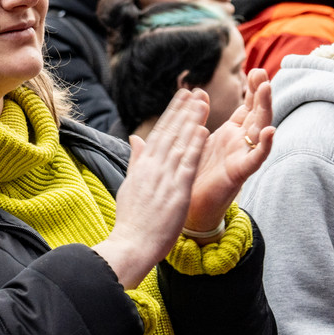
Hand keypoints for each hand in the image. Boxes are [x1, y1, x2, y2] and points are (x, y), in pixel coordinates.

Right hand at [97, 89, 209, 288]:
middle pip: (169, 133)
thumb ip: (136, 160)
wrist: (131, 244)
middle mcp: (152, 168)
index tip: (181, 98)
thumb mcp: (130, 185)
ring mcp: (164, 178)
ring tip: (201, 102)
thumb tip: (135, 139)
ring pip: (179, 143)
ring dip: (191, 121)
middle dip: (182, 111)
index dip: (171, 114)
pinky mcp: (176, 191)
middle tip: (193, 91)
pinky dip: (195, 146)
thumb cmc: (131, 220)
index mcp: (142, 167)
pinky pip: (187, 164)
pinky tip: (203, 130)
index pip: (158, 134)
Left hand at [184, 68, 274, 238]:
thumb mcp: (199, 139)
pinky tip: (270, 131)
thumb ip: (201, 118)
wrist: (191, 206)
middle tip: (262, 73)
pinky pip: (256, 158)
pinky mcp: (240, 172)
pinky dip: (264, 145)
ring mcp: (243, 156)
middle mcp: (241, 143)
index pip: (247, 107)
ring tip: (266, 90)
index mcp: (231, 133)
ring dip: (264, 110)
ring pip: (259, 130)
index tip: (255, 70)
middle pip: (257, 114)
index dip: (252, 90)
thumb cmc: (196, 173)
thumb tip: (198, 93)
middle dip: (261, 93)